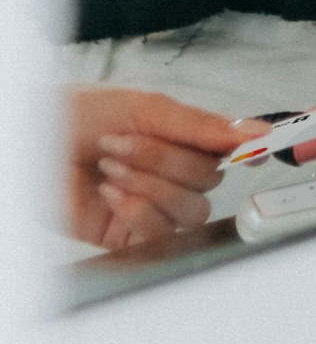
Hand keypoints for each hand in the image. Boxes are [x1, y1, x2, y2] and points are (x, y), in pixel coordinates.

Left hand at [63, 89, 244, 254]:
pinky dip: (138, 209)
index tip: (257, 148)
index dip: (245, 151)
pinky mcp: (130, 236)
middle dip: (166, 160)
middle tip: (122, 145)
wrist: (31, 141)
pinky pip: (160, 232)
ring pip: (191, 208)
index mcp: (179, 139)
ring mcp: (152, 206)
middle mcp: (171, 174)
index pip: (229, 150)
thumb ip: (202, 125)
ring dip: (151, 184)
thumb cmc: (76, 116)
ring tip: (110, 167)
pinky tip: (109, 192)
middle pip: (210, 179)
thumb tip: (256, 131)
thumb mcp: (145, 108)